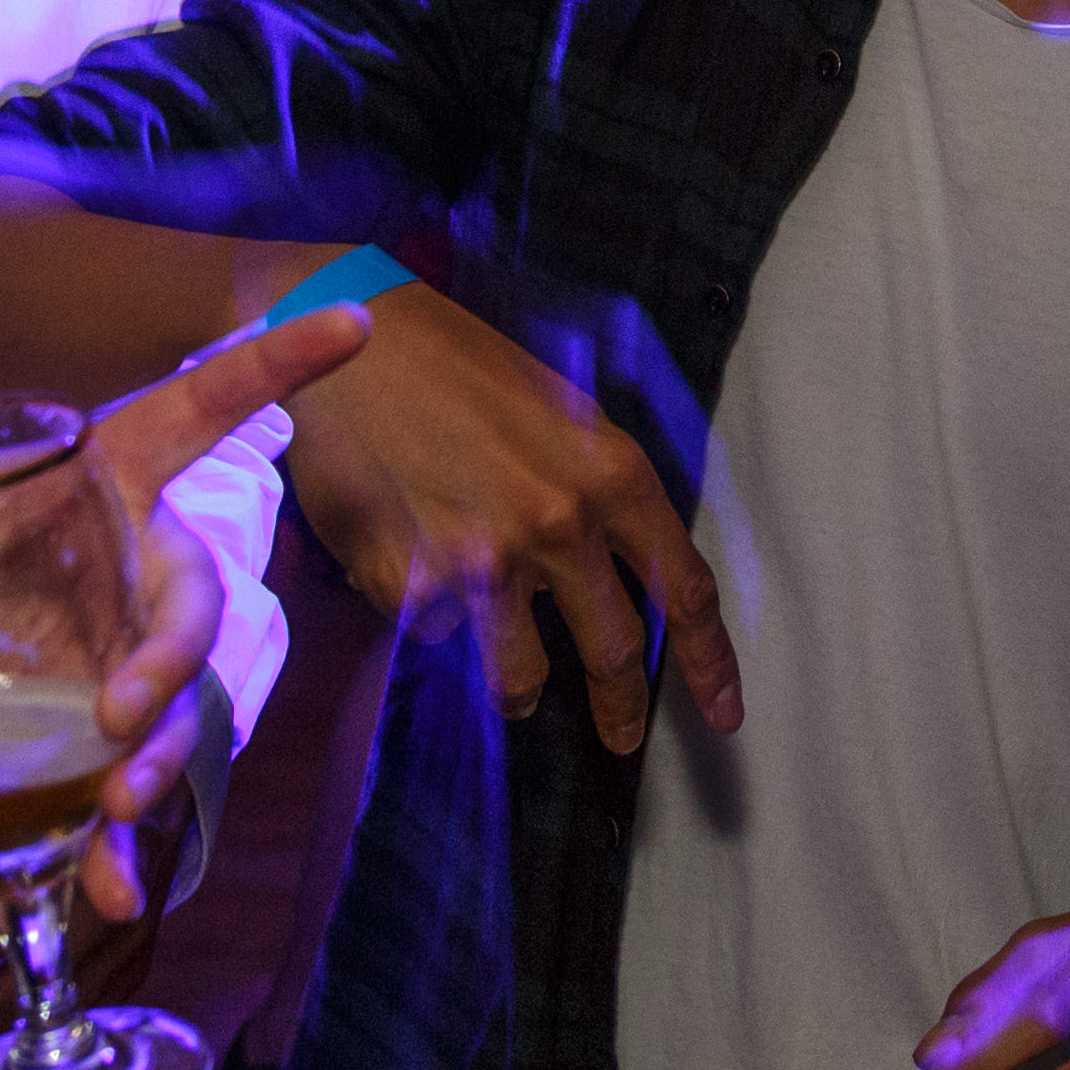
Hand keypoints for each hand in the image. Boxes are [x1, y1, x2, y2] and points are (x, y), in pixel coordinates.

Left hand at [0, 300, 364, 916]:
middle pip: (189, 606)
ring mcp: (128, 657)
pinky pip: (127, 793)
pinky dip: (115, 848)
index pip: (201, 408)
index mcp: (108, 479)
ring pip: (174, 711)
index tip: (351, 320)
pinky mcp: (101, 741)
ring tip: (114, 816)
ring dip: (154, 764)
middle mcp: (137, 569)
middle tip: (120, 712)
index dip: (273, 366)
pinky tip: (102, 895)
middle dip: (169, 661)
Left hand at [0, 758, 201, 1066]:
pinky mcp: (135, 971)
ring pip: (39, 1020)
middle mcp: (110, 910)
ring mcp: (129, 948)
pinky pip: (67, 1020)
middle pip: (13, 993)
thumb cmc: (65, 790)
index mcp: (72, 855)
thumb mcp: (1, 799)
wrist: (157, 789)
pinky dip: (13, 1038)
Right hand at [258, 281, 737, 748]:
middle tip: (620, 737)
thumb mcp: (559, 415)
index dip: (710, 663)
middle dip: (619, 708)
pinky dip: (427, 614)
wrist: (343, 332)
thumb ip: (594, 498)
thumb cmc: (455, 365)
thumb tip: (617, 579)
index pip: (686, 588)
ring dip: (516, 687)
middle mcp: (557, 523)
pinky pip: (433, 635)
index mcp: (612, 473)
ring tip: (505, 674)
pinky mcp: (408, 584)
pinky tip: (406, 557)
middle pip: (612, 650)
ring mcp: (482, 561)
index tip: (726, 716)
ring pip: (519, 674)